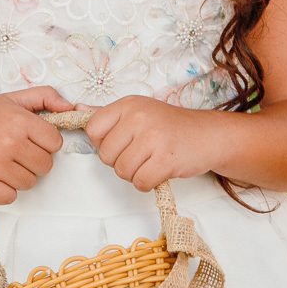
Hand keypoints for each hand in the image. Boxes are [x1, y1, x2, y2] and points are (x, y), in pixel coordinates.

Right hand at [0, 85, 73, 202]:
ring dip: (19, 176)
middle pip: (45, 166)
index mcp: (19, 120)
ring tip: (2, 161)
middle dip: (33, 160)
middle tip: (14, 151)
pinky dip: (4, 190)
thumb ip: (45, 96)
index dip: (45, 143)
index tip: (30, 139)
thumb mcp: (13, 99)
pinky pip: (11, 197)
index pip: (55, 142)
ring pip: (29, 183)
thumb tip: (71, 107)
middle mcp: (9, 142)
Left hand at [84, 96, 217, 191]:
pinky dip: (147, 183)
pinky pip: (140, 182)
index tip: (121, 142)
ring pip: (122, 171)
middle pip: (105, 154)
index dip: (103, 142)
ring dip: (134, 173)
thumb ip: (108, 114)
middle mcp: (138, 117)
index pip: (93, 129)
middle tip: (140, 154)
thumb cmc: (171, 125)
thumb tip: (77, 108)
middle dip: (120, 161)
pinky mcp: (166, 160)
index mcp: (128, 104)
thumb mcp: (139, 110)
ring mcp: (153, 138)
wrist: (209, 135)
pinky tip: (158, 172)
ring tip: (151, 161)